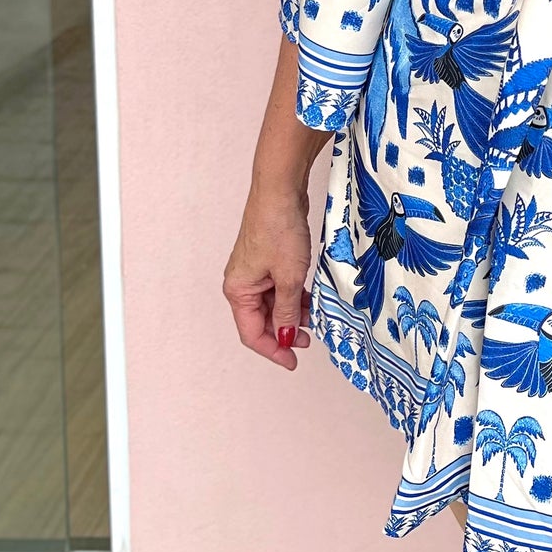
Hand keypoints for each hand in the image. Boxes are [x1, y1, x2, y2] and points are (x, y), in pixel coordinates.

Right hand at [223, 185, 315, 371]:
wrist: (281, 190)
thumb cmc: (278, 229)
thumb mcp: (289, 277)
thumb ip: (287, 310)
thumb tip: (285, 336)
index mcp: (238, 291)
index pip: (252, 334)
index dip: (273, 350)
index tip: (293, 361)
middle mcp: (242, 283)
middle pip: (262, 320)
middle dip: (285, 331)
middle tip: (308, 339)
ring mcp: (255, 270)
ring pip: (273, 303)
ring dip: (292, 313)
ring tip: (313, 317)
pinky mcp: (268, 258)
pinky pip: (280, 286)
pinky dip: (294, 296)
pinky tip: (310, 299)